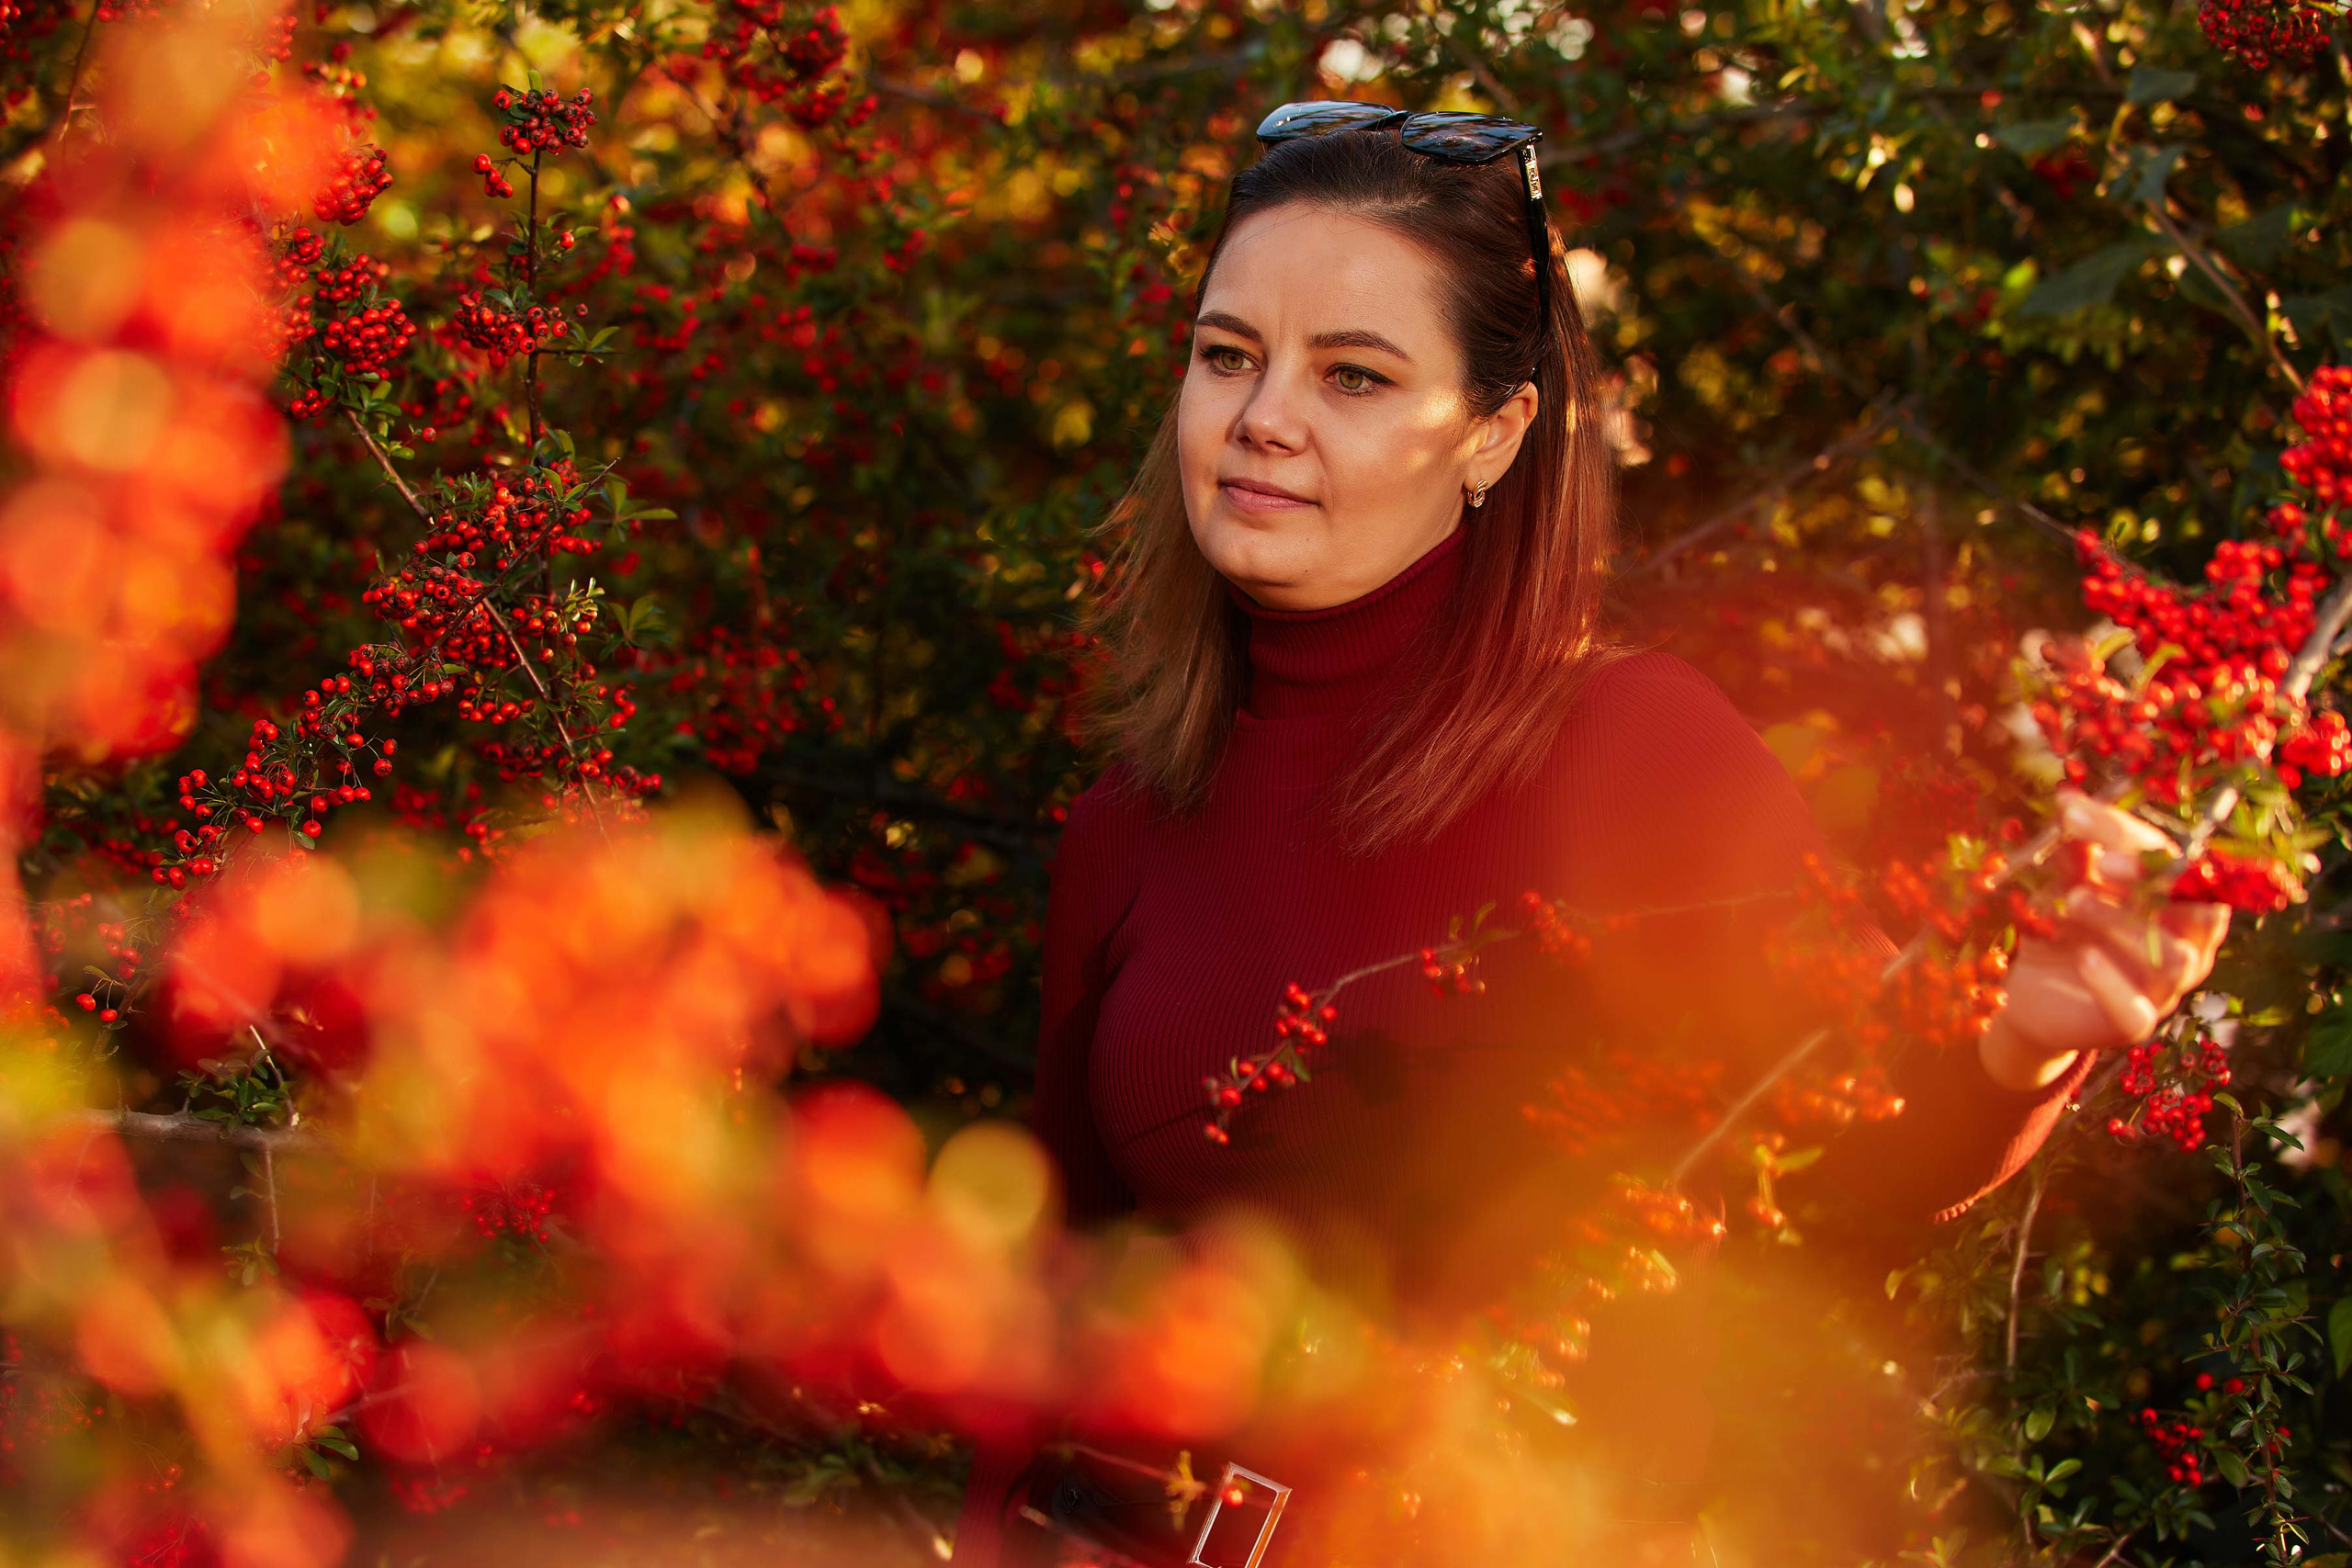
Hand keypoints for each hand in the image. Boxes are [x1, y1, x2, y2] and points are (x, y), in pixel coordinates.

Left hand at [1979, 786, 2232, 1090]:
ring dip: (2124, 924)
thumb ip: (2075, 851)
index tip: (2075, 813)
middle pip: (2194, 908)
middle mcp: (2187, 944)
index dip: (2129, 835)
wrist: (2029, 994)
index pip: (2173, 859)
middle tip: (2099, 862)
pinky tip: (2083, 958)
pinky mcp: (2133, 1024)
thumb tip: (2069, 798)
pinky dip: (2111, 982)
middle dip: (2150, 880)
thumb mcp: (2065, 884)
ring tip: (2073, 901)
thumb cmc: (2062, 927)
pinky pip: (2136, 1009)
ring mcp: (2165, 989)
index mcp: (2178, 902)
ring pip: (2173, 958)